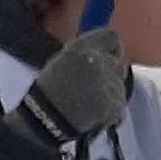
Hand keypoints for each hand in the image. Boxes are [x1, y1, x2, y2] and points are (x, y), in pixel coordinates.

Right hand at [21, 24, 132, 149]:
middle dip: (110, 78)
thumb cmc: (47, 95)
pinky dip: (110, 114)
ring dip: (109, 97)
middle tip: (93, 91)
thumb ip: (84, 54)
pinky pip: (119, 107)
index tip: (109, 58)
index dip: (112, 49)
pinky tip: (92, 117)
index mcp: (80, 48)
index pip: (111, 36)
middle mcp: (95, 61)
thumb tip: (104, 53)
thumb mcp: (61, 62)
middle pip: (118, 65)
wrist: (42, 123)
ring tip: (87, 106)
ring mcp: (106, 83)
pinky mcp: (111, 104)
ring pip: (119, 88)